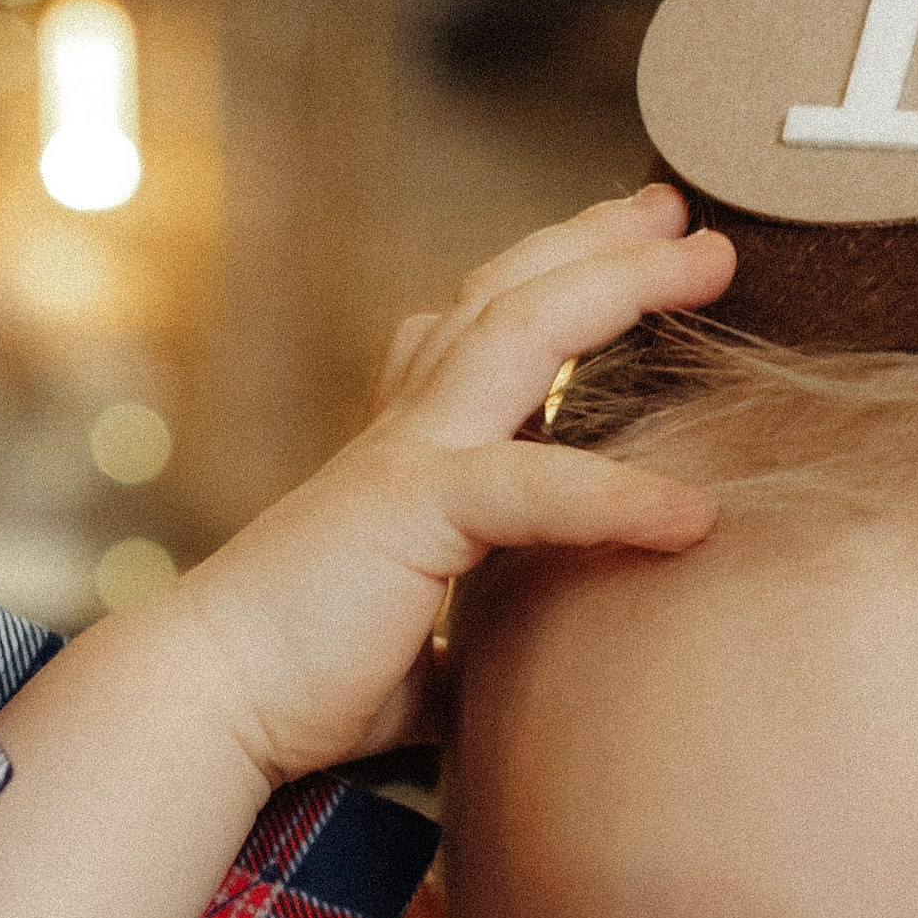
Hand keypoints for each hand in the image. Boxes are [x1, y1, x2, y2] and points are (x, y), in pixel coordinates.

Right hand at [174, 187, 732, 785]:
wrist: (208, 704)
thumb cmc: (303, 685)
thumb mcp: (417, 646)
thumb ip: (471, 640)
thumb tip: (519, 686)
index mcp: (408, 454)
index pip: (483, 332)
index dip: (556, 280)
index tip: (632, 249)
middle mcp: (407, 433)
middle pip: (511, 295)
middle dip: (600, 243)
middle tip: (684, 213)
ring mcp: (405, 458)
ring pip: (521, 329)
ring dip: (619, 284)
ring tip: (710, 259)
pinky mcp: (409, 512)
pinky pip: (531, 482)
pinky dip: (618, 494)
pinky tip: (693, 514)